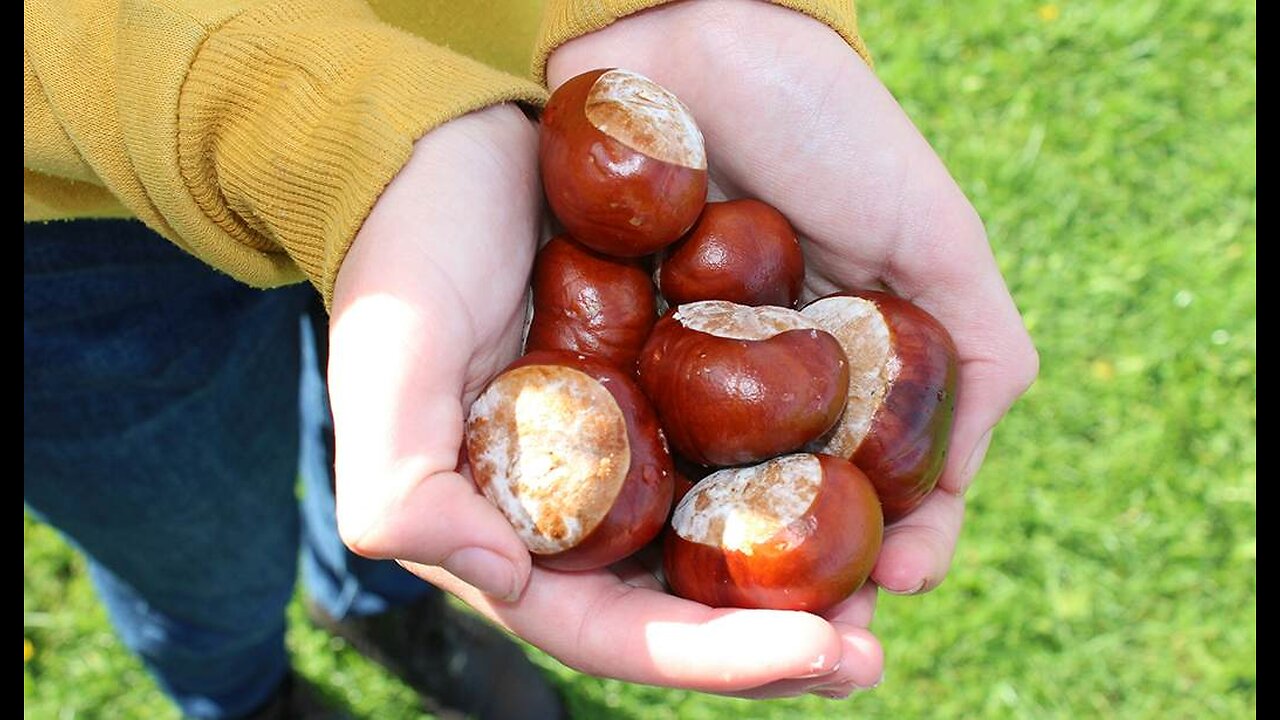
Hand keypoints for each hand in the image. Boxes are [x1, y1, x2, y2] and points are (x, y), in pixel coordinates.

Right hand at [330, 103, 881, 698]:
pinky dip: (823, 463)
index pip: (617, 628)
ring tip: (896, 577)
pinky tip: (884, 472)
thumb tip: (506, 581)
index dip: (713, 657)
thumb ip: (406, 489)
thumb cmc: (415, 248)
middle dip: (786, 639)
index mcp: (527, 523)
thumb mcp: (389, 365)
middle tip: (869, 649)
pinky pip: (770, 435)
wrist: (467, 130)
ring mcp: (654, 434)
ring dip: (818, 568)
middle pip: (695, 601)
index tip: (813, 653)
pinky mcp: (697, 370)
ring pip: (744, 531)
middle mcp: (599, 494)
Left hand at [545, 0, 1038, 597]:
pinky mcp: (588, 353)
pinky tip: (645, 537)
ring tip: (741, 623)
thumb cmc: (826, 126)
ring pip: (685, 510)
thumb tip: (945, 504)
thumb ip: (975, 360)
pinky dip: (631, 497)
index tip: (892, 595)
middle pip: (768, 525)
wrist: (695, 30)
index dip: (884, 555)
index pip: (863, 496)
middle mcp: (747, 394)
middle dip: (794, 597)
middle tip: (822, 644)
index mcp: (834, 376)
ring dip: (715, 581)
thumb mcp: (933, 242)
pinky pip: (608, 446)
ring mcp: (665, 380)